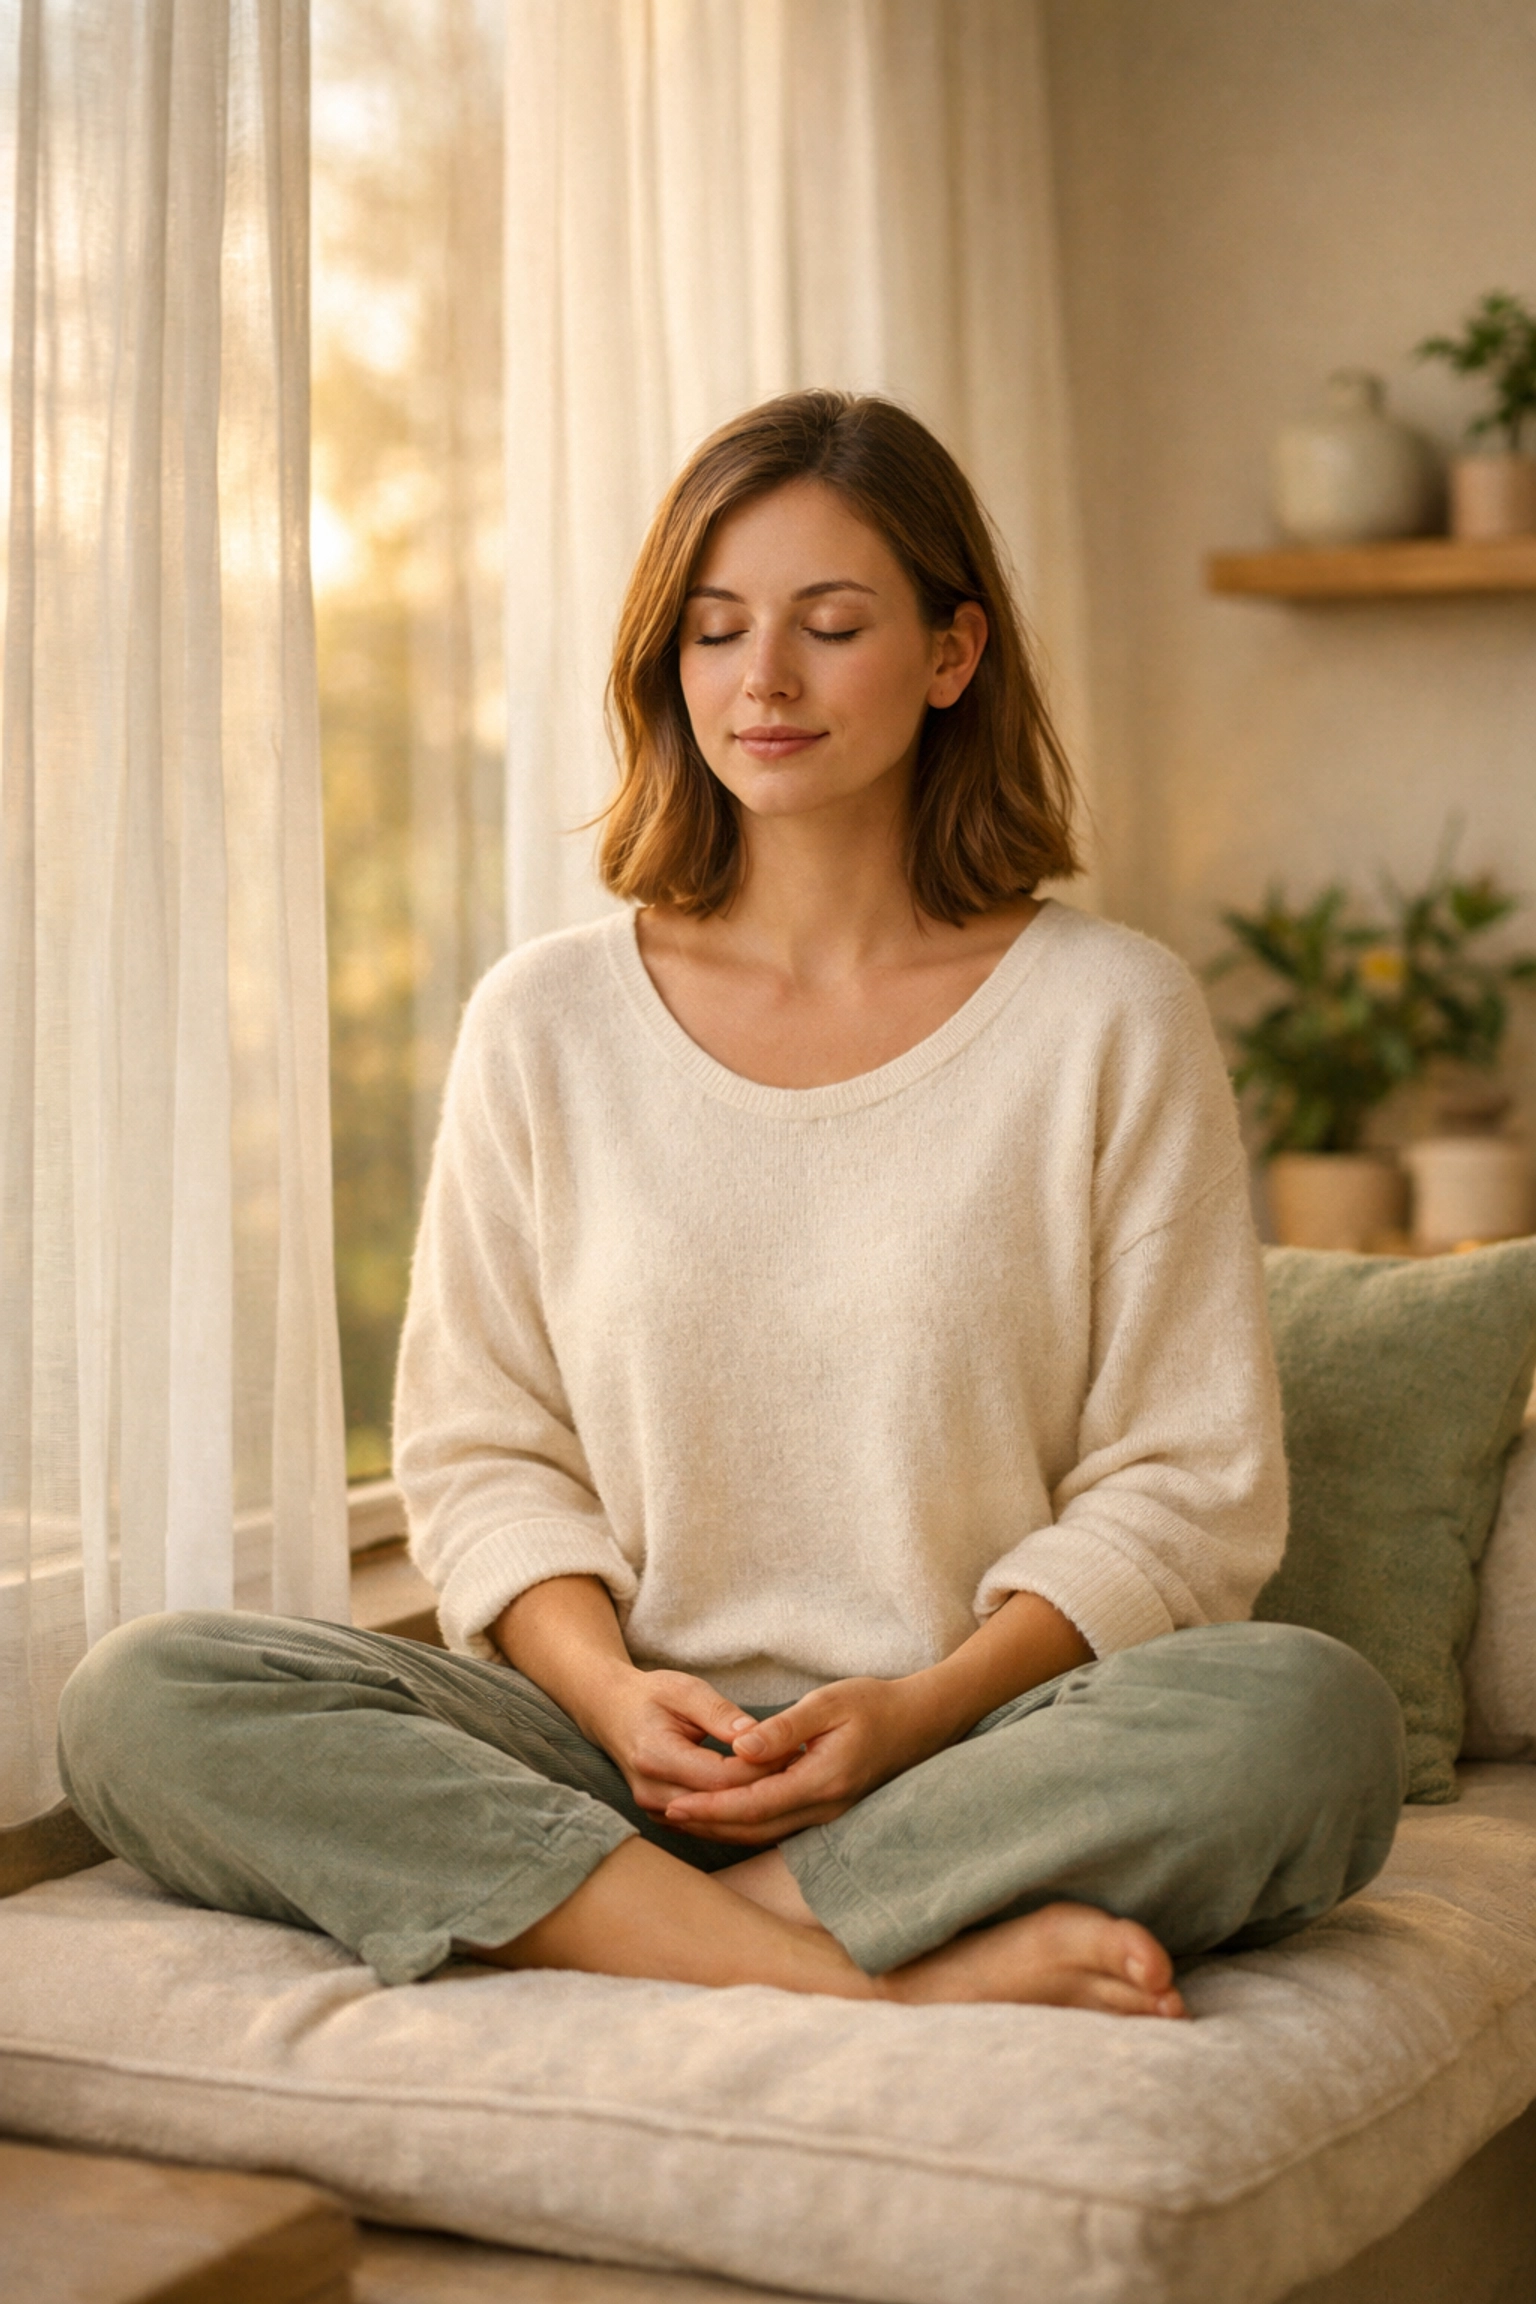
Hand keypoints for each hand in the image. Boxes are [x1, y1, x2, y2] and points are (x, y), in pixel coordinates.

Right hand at [592, 1666, 791, 1820]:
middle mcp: (652, 1792)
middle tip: (801, 1770)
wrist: (610, 1712)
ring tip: (791, 1783)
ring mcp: (655, 1810)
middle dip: (764, 1790)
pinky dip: (739, 1816)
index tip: (793, 1750)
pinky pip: (709, 1826)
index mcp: (655, 1756)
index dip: (760, 1768)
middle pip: (721, 1806)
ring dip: (755, 1808)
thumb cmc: (650, 1695)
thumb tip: (756, 1737)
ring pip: (718, 1825)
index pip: (720, 1777)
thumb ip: (720, 1713)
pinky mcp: (664, 1818)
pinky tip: (768, 1799)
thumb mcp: (685, 1689)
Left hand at [659, 1675, 951, 1844]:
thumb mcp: (829, 1703)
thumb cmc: (875, 1703)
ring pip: (766, 1833)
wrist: (922, 1721)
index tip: (675, 1804)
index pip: (755, 1804)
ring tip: (684, 1820)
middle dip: (709, 1825)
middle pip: (756, 1828)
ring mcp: (830, 1813)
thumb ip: (784, 1728)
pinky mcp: (830, 1809)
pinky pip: (780, 1826)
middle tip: (665, 1816)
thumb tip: (740, 1750)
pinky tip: (724, 1815)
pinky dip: (747, 1824)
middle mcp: (826, 1806)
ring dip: (724, 1829)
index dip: (712, 1808)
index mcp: (823, 1780)